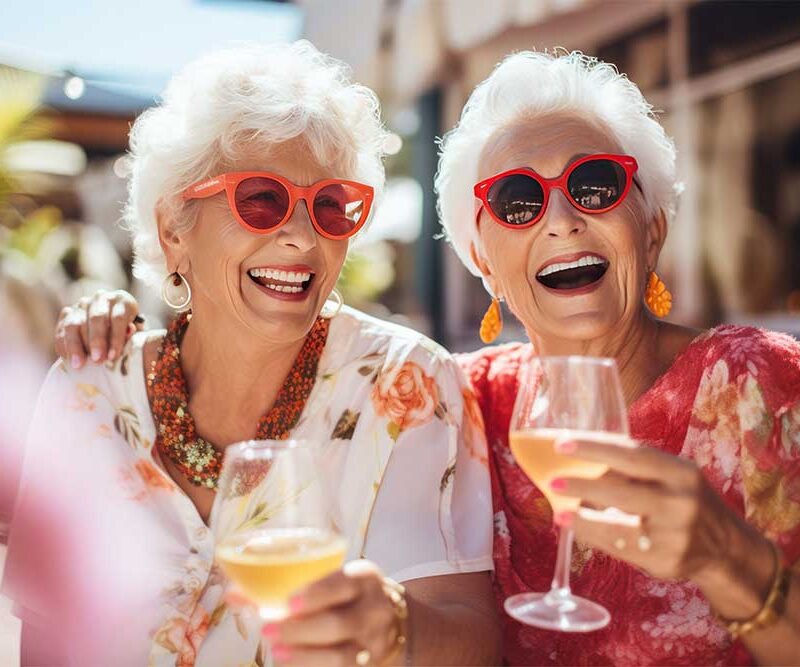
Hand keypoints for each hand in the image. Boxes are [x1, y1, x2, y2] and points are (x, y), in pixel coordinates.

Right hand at [55, 289, 142, 367]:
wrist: (111, 331)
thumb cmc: (127, 335)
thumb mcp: (135, 334)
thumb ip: (132, 335)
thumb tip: (130, 331)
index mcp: (122, 300)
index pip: (119, 318)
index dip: (116, 338)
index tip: (113, 356)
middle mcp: (101, 298)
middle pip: (97, 318)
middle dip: (96, 341)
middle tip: (97, 360)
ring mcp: (82, 305)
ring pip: (75, 323)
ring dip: (76, 345)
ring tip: (79, 364)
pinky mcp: (67, 313)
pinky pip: (61, 329)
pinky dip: (63, 345)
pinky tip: (68, 359)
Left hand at [230, 560, 402, 665]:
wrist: (393, 621)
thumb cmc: (346, 595)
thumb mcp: (330, 581)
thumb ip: (287, 585)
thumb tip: (233, 594)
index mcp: (364, 578)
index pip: (342, 583)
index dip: (316, 594)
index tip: (289, 603)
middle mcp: (375, 609)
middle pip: (339, 623)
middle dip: (301, 630)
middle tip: (268, 631)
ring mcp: (374, 642)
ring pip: (343, 656)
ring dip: (307, 656)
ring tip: (278, 654)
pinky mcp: (370, 666)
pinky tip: (293, 666)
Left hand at [552, 439, 748, 581]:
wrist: (726, 549)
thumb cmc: (684, 501)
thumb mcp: (672, 476)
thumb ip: (636, 468)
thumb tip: (579, 454)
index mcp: (681, 472)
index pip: (632, 454)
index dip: (594, 448)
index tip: (561, 443)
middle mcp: (681, 501)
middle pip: (621, 490)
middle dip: (582, 485)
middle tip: (553, 480)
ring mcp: (674, 535)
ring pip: (617, 524)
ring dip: (582, 517)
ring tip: (558, 510)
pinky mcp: (664, 560)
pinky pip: (619, 547)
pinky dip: (593, 535)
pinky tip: (574, 527)